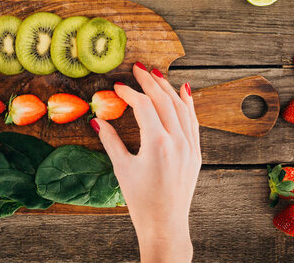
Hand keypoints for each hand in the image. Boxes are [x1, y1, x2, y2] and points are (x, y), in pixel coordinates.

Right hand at [91, 63, 200, 262]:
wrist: (165, 225)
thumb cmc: (141, 200)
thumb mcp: (122, 168)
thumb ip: (110, 141)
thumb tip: (97, 120)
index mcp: (158, 144)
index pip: (144, 106)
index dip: (130, 93)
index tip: (118, 86)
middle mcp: (178, 141)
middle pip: (164, 101)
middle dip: (150, 82)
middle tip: (138, 67)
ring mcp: (190, 147)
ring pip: (181, 108)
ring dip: (168, 88)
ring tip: (157, 74)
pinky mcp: (196, 153)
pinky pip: (193, 121)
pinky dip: (188, 104)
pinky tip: (183, 91)